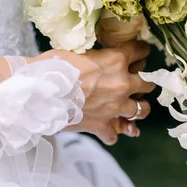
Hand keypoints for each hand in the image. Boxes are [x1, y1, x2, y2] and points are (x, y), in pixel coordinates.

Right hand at [34, 41, 154, 144]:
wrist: (38, 91)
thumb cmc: (52, 66)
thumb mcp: (77, 51)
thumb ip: (95, 56)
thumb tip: (97, 57)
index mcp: (116, 60)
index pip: (139, 51)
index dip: (140, 52)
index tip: (140, 53)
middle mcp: (122, 84)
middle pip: (147, 83)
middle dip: (144, 82)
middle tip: (138, 81)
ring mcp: (115, 108)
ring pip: (141, 110)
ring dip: (138, 109)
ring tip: (134, 108)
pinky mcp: (102, 126)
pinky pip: (114, 135)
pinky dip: (111, 134)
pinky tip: (107, 131)